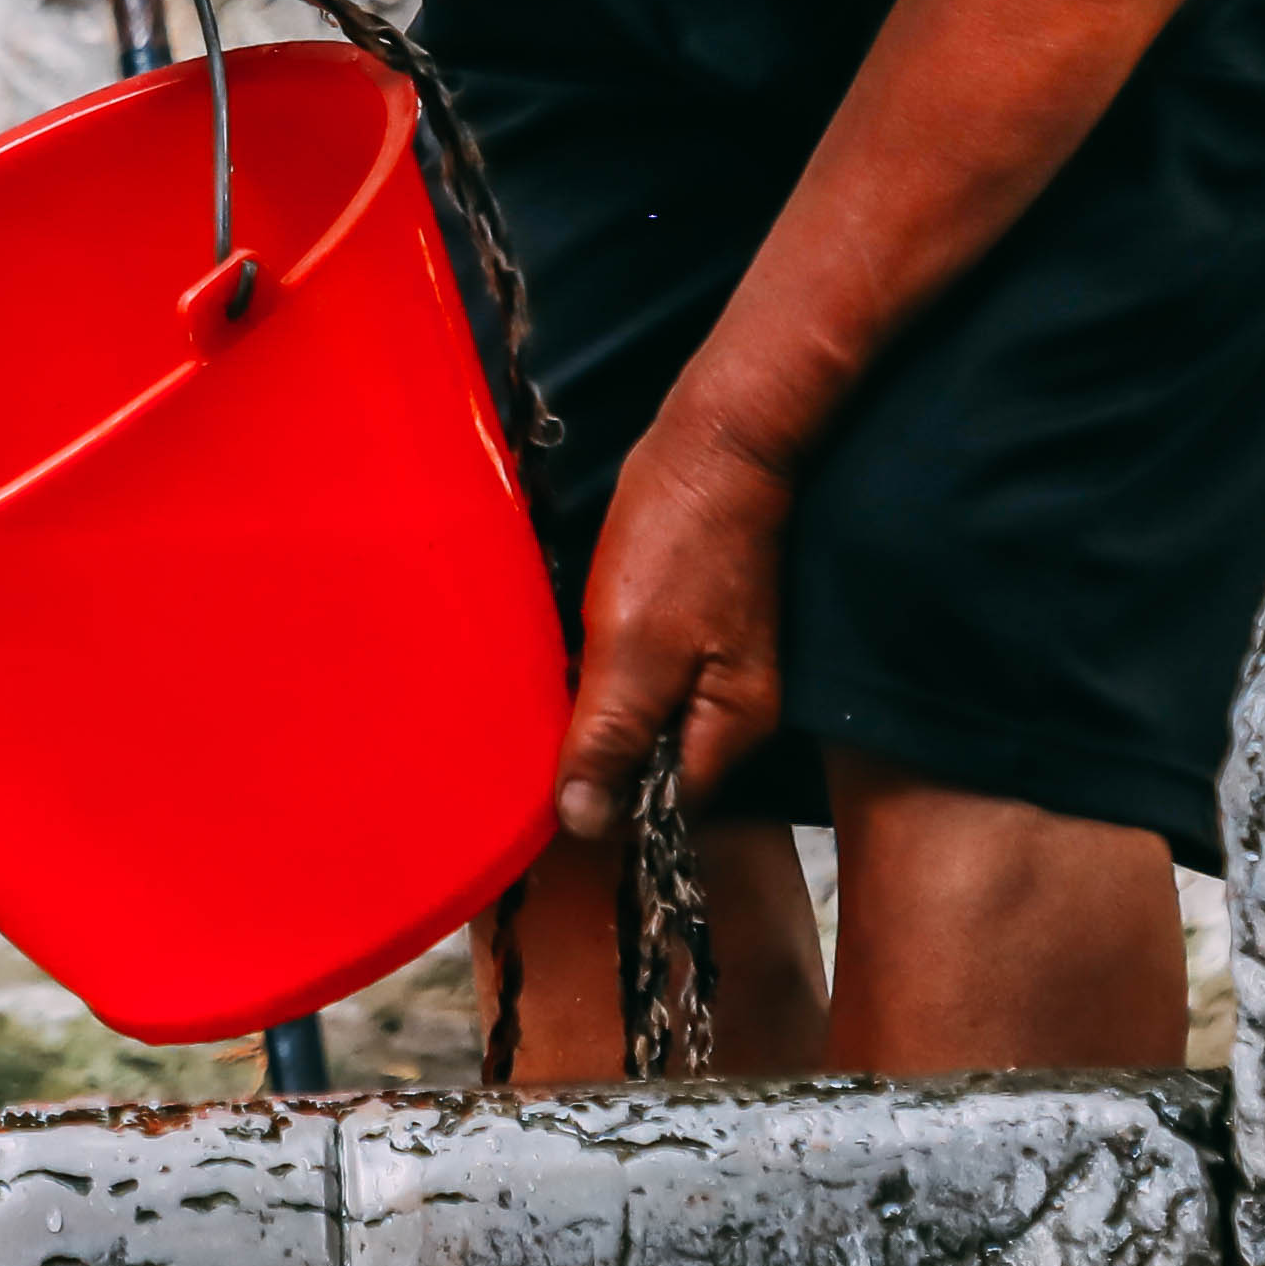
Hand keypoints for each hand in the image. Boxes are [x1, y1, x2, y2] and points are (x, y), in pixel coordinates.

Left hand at [556, 412, 792, 839]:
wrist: (719, 440)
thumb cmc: (681, 537)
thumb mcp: (634, 646)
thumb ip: (612, 736)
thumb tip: (585, 825)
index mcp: (731, 725)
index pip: (663, 804)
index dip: (603, 806)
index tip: (540, 798)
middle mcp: (735, 709)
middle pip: (657, 766)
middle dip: (597, 758)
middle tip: (529, 737)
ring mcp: (722, 666)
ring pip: (647, 719)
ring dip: (598, 713)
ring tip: (542, 697)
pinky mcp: (699, 628)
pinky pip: (647, 677)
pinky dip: (609, 674)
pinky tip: (574, 655)